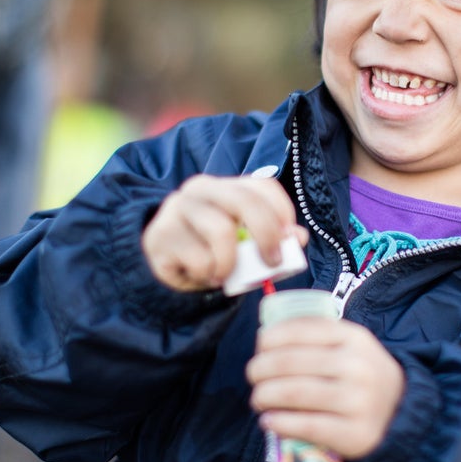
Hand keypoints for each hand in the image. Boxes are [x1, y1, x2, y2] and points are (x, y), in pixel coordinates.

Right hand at [142, 174, 307, 291]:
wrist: (164, 264)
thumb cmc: (210, 251)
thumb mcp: (244, 244)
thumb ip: (271, 239)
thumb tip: (298, 237)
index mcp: (226, 186)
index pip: (263, 186)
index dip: (282, 211)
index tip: (289, 239)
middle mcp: (201, 188)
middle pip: (245, 202)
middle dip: (267, 235)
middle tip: (273, 263)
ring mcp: (178, 208)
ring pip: (221, 231)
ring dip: (231, 262)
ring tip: (225, 275)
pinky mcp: (162, 234)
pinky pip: (200, 258)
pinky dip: (209, 274)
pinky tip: (204, 275)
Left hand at [246, 315, 404, 459]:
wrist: (400, 412)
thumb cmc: (359, 375)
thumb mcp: (349, 346)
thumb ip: (316, 336)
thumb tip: (264, 338)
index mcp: (354, 337)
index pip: (300, 330)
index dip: (270, 338)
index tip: (260, 348)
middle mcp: (358, 366)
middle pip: (290, 362)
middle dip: (260, 369)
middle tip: (253, 376)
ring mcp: (358, 401)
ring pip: (294, 393)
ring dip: (264, 395)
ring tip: (258, 399)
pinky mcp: (355, 434)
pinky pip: (306, 426)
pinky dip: (280, 423)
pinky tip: (268, 421)